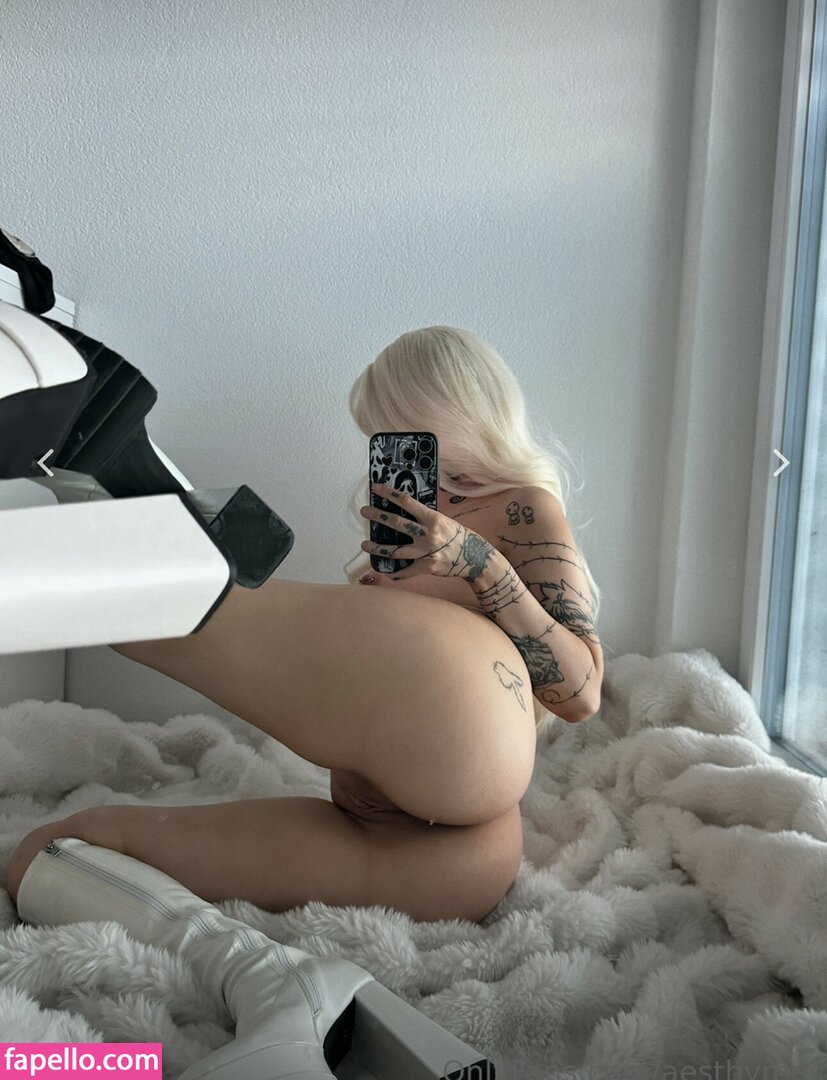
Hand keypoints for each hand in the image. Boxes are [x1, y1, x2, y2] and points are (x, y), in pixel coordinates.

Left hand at [359, 482, 498, 580]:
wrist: (473, 557)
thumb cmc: (457, 536)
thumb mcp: (443, 521)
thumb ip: (425, 518)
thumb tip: (406, 510)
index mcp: (432, 518)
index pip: (407, 502)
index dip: (390, 494)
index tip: (376, 488)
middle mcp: (428, 534)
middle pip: (397, 523)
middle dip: (378, 516)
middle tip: (364, 511)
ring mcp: (426, 552)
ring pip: (396, 551)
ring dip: (378, 548)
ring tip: (365, 544)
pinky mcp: (427, 567)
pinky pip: (406, 572)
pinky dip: (395, 573)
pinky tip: (385, 571)